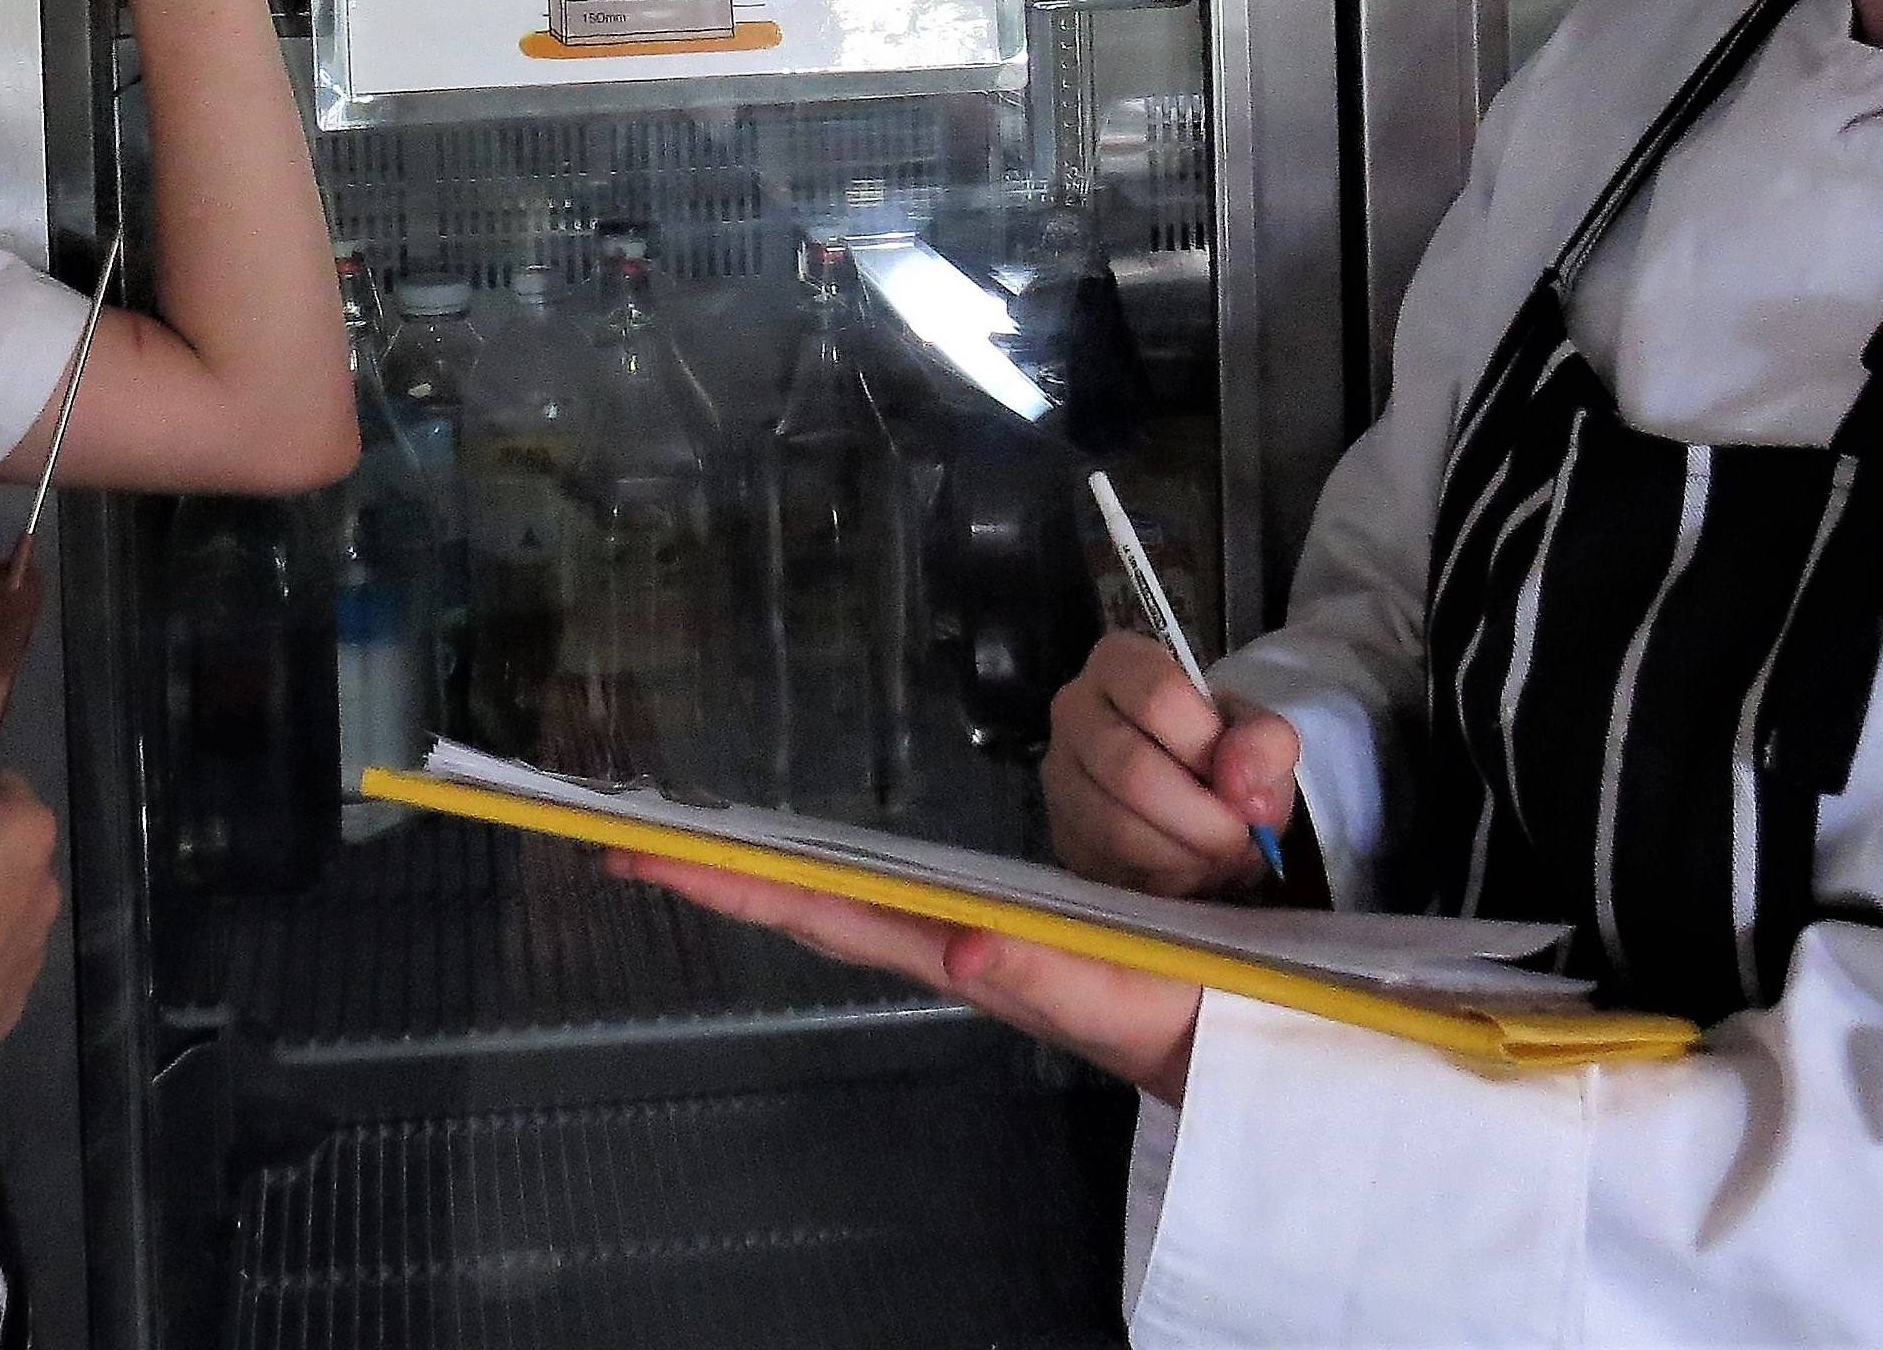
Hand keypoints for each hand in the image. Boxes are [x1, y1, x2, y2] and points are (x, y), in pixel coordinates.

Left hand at [610, 850, 1203, 1104]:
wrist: (1254, 1041)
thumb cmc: (1197, 1018)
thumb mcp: (1135, 1000)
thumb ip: (1053, 974)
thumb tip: (963, 945)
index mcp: (965, 958)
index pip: (826, 914)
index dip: (739, 885)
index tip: (646, 856)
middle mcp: (950, 944)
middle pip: (814, 903)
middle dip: (723, 873)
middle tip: (628, 841)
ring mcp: (972, 935)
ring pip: (848, 898)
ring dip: (771, 873)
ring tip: (698, 845)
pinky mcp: (1005, 923)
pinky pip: (900, 893)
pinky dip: (839, 877)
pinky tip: (816, 867)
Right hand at [1046, 632, 1300, 897]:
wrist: (1195, 794)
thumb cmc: (1221, 752)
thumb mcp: (1258, 734)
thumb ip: (1265, 743)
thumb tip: (1239, 787)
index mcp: (1120, 662)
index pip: (1157, 696)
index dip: (1208, 748)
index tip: (1238, 780)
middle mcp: (1075, 711)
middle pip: (1132, 770)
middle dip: (1200, 818)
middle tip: (1239, 837)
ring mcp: (1060, 775)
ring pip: (1116, 828)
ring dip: (1183, 854)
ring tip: (1217, 855)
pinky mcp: (1061, 834)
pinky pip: (1109, 868)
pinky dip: (1161, 879)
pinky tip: (1187, 867)